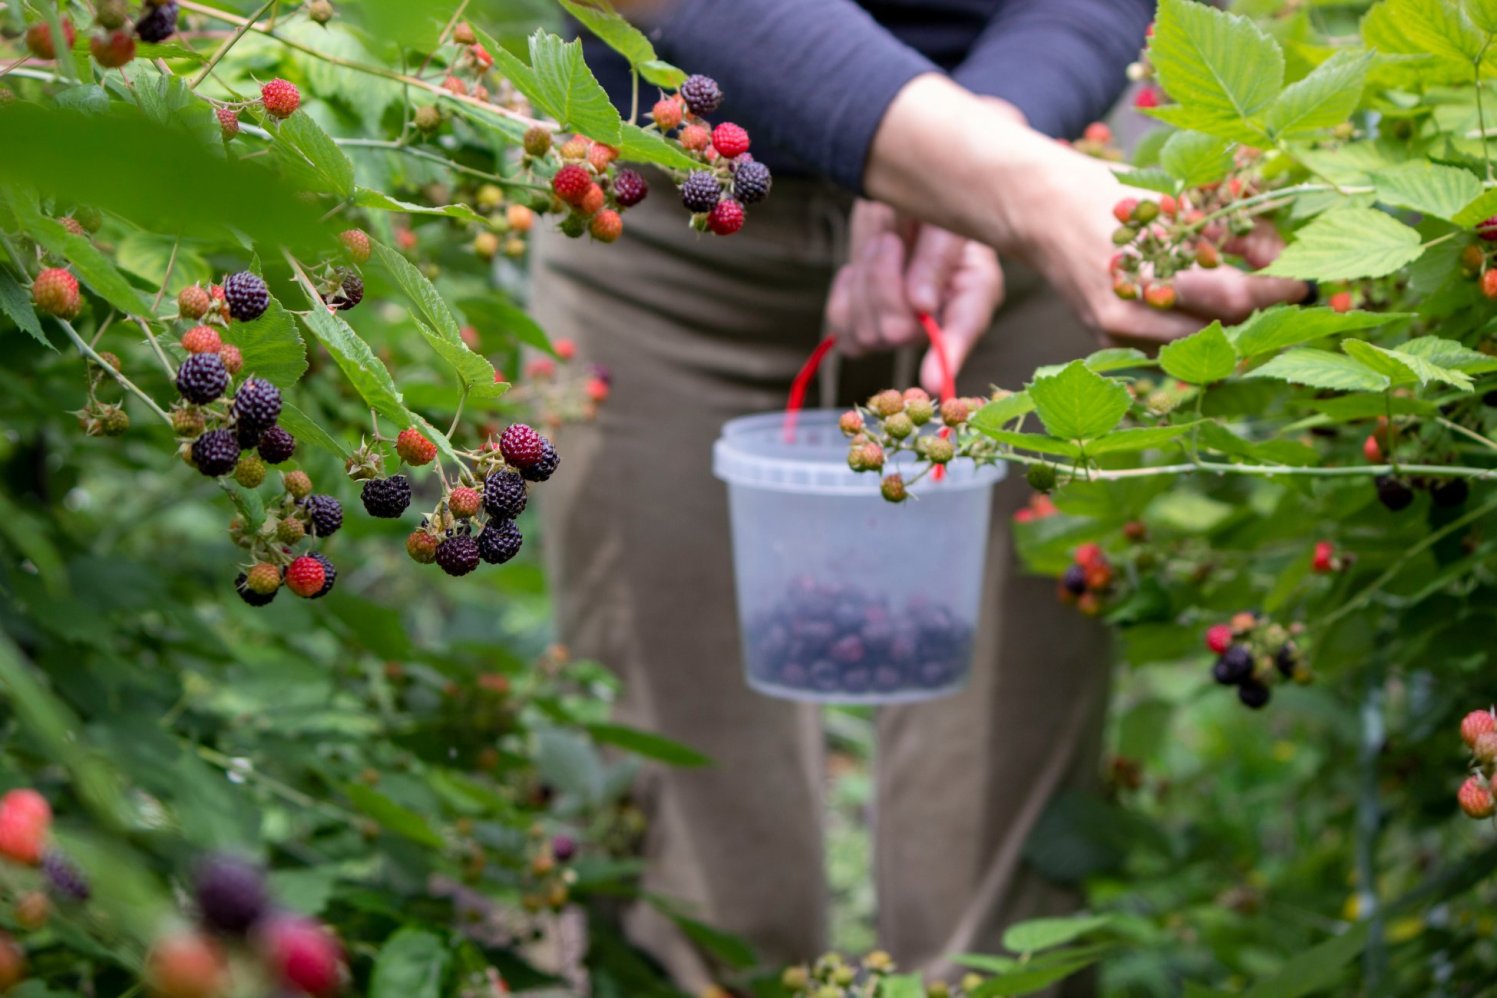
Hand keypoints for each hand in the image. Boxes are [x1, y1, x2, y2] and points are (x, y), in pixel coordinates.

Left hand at [823, 200, 1004, 394]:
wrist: (898, 193)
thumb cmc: (931, 202)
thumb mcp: (943, 219)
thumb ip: (936, 258)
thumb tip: (921, 306)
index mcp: (974, 292)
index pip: (964, 329)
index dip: (948, 356)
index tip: (933, 381)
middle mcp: (940, 320)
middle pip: (896, 332)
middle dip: (883, 284)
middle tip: (891, 241)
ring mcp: (900, 327)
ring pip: (866, 334)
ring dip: (865, 282)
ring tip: (882, 244)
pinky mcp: (867, 323)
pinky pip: (843, 330)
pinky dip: (844, 296)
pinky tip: (858, 270)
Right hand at [864, 75, 1306, 346]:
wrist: (1039, 210)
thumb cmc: (1112, 195)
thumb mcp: (1178, 200)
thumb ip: (1232, 232)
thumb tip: (1282, 257)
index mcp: (1153, 270)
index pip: (1235, 298)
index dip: (1277, 292)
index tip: (1307, 282)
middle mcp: (1134, 312)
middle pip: (1220, 330)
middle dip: (1256, 310)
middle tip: (1281, 286)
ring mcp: (1118, 332)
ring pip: (1195, 345)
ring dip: (1225, 323)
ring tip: (1244, 292)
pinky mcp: (1108, 338)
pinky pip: (1166, 345)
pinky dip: (1191, 327)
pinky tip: (1199, 301)